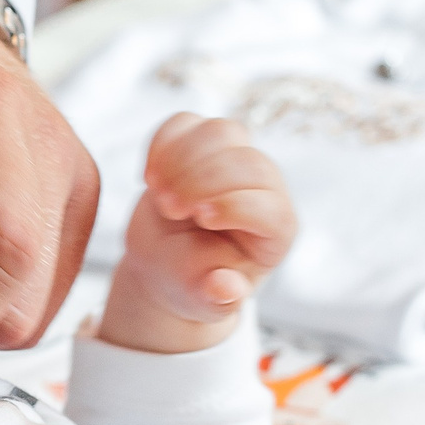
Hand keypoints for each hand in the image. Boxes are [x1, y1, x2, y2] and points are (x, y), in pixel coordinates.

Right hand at [97, 114, 295, 353]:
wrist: (166, 264)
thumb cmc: (192, 284)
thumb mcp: (203, 301)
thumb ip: (217, 298)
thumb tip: (225, 289)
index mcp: (275, 231)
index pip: (271, 208)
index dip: (237, 206)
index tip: (201, 218)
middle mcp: (263, 189)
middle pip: (248, 163)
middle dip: (204, 180)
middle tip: (169, 208)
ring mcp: (233, 160)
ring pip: (222, 132)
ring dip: (183, 156)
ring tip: (155, 189)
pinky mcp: (201, 145)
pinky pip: (187, 123)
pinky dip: (163, 141)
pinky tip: (148, 175)